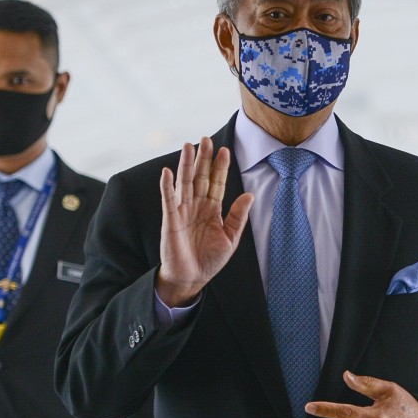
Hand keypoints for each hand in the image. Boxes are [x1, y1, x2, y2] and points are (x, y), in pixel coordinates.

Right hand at [156, 137, 253, 305]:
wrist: (192, 278)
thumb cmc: (210, 259)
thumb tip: (249, 196)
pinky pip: (168, 200)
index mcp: (212, 209)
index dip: (220, 167)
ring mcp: (182, 211)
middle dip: (203, 158)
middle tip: (206, 139)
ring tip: (189, 146)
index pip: (216, 183)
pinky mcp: (170, 220)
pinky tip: (168, 172)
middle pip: (200, 177)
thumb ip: (238, 217)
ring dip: (186, 164)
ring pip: (185, 182)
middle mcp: (197, 206)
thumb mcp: (230, 238)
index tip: (225, 151)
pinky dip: (167, 186)